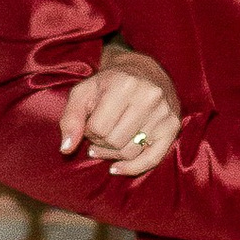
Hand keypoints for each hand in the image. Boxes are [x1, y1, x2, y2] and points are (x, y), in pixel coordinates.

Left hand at [58, 48, 181, 176]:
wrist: (143, 71)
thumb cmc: (108, 84)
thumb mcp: (84, 93)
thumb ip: (70, 119)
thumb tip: (66, 149)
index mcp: (124, 84)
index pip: (98, 128)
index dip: (89, 131)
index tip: (90, 124)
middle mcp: (149, 97)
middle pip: (114, 141)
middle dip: (101, 143)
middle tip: (99, 134)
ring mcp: (164, 112)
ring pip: (130, 152)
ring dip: (112, 154)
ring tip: (107, 142)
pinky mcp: (173, 126)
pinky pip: (152, 159)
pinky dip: (132, 168)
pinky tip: (116, 167)